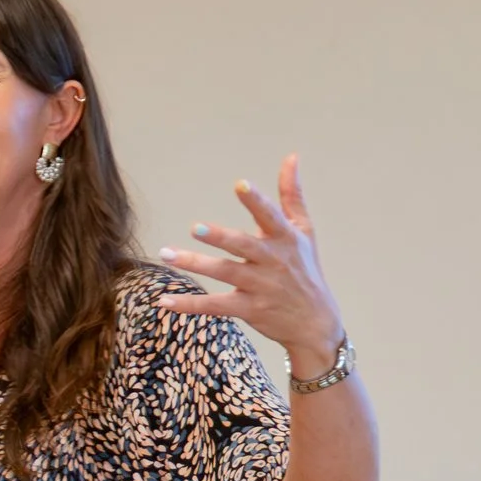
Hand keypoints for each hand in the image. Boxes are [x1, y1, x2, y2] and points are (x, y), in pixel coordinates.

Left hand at [157, 153, 346, 376]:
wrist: (315, 323)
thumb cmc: (306, 269)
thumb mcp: (304, 231)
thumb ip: (291, 194)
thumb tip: (291, 157)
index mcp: (285, 238)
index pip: (270, 216)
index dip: (256, 201)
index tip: (240, 185)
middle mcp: (272, 261)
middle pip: (243, 246)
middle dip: (220, 237)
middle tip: (195, 228)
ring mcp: (260, 287)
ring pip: (224, 272)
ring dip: (194, 263)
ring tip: (167, 254)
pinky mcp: (248, 309)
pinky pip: (215, 306)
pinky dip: (190, 305)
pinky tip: (164, 301)